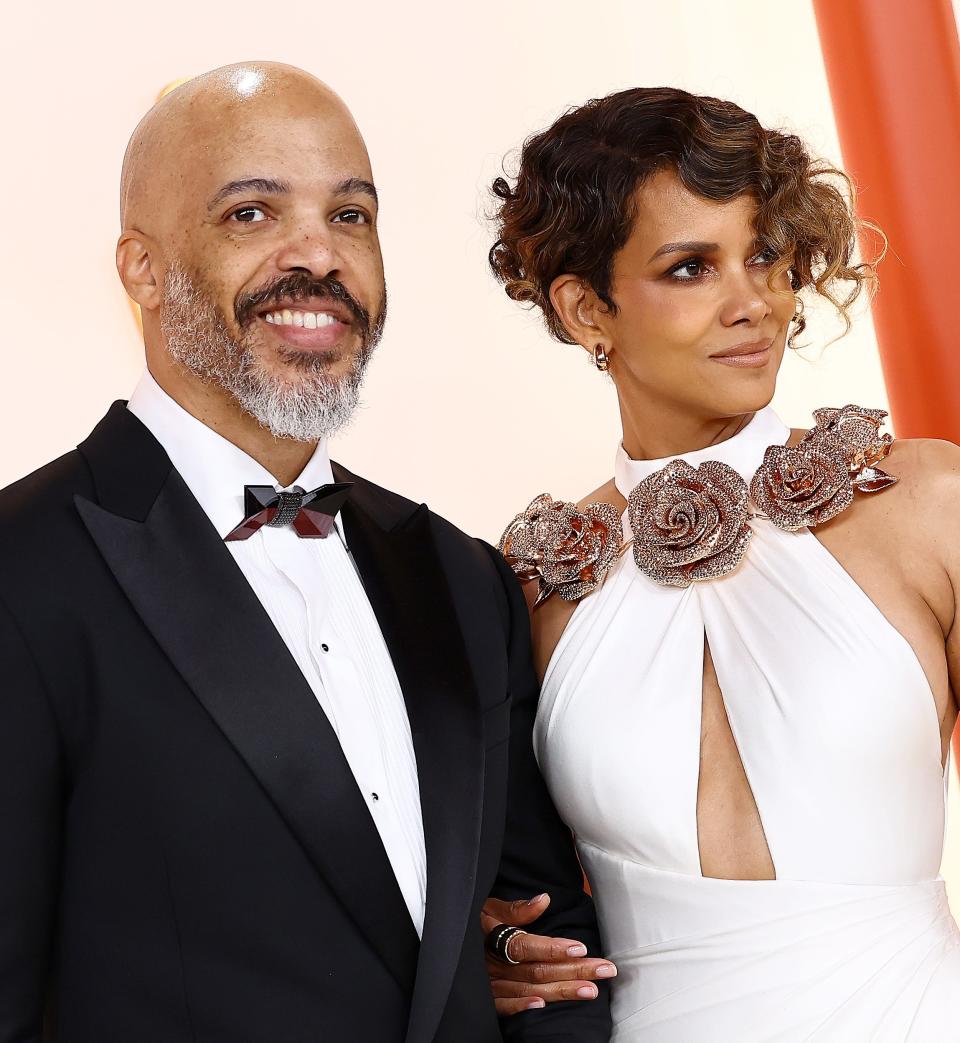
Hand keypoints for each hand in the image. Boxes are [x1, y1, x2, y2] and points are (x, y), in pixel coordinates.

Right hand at [482, 893, 616, 1015]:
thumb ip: (515, 909)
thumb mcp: (488, 908)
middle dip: (573, 970)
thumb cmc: (473, 921)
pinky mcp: (487, 999)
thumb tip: (544, 899)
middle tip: (605, 970)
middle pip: (536, 970)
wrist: (446, 942)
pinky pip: (503, 1008)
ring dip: (560, 992)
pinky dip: (521, 1008)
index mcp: (495, 937)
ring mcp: (490, 983)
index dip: (552, 948)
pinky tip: (543, 1008)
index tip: (581, 948)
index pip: (525, 946)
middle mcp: (493, 963)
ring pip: (529, 989)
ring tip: (590, 991)